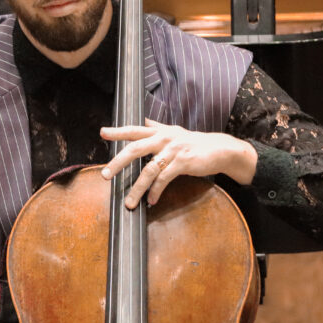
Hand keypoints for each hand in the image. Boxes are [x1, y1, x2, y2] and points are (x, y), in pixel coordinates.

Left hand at [99, 118, 256, 208]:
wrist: (220, 149)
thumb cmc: (193, 142)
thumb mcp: (174, 131)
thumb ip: (156, 127)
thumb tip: (143, 120)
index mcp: (159, 131)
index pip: (134, 129)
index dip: (118, 131)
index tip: (102, 133)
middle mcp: (164, 138)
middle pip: (135, 149)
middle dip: (118, 162)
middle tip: (105, 175)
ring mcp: (173, 150)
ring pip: (149, 170)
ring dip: (137, 188)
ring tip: (128, 202)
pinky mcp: (183, 163)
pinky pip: (164, 179)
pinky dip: (156, 191)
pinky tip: (151, 201)